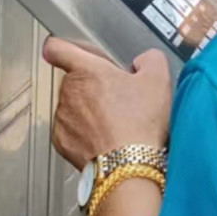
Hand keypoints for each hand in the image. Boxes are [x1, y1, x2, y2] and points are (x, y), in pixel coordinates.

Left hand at [44, 38, 171, 169]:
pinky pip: (70, 130)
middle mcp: (69, 91)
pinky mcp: (61, 142)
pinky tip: (105, 138)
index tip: (63, 50)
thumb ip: (150, 59)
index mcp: (87, 70)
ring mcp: (63, 118)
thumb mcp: (158, 80)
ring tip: (114, 122)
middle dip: (92, 84)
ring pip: (73, 105)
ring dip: (88, 109)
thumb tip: (143, 61)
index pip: (58, 48)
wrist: (127, 168)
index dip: (61, 47)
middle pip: (74, 79)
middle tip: (116, 96)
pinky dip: (83, 132)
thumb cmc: (139, 125)